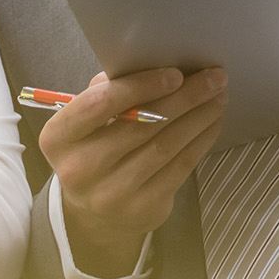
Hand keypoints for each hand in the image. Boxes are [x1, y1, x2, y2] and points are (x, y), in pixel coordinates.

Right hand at [42, 67, 227, 278]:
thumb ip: (109, 90)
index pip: (99, 104)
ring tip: (219, 96)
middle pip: (141, 124)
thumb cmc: (94, 148)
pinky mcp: (141, 209)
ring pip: (165, 146)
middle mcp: (79, 168)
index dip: (140, 86)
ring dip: (199, 116)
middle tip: (215, 77)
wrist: (95, 214)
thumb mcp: (87, 120)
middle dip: (184, 97)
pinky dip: (201, 140)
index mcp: (59, 137)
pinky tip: (213, 121)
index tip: (176, 73)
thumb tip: (153, 64)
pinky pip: (179, 168)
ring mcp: (110, 194)